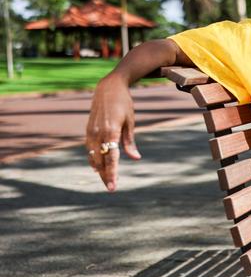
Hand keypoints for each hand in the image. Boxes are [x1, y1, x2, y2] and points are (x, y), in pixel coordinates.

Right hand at [85, 73, 140, 190]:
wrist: (109, 87)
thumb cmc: (124, 104)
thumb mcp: (130, 122)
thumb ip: (130, 142)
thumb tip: (136, 158)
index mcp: (111, 131)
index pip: (111, 158)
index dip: (112, 173)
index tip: (113, 186)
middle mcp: (98, 133)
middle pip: (100, 160)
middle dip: (105, 175)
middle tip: (111, 188)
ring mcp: (91, 131)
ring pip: (93, 156)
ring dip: (99, 168)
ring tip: (106, 180)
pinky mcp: (88, 130)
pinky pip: (89, 149)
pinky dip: (93, 158)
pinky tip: (97, 167)